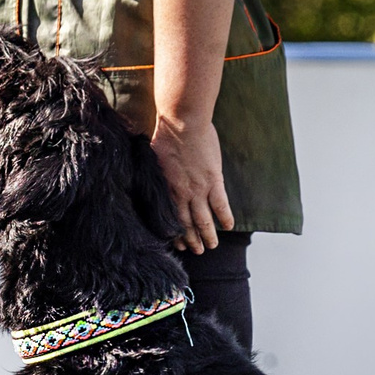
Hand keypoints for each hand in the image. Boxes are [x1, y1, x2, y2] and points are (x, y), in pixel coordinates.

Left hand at [149, 114, 232, 252]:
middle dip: (192, 240)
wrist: (182, 123)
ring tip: (212, 247)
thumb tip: (146, 179)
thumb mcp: (153, 158)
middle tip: (197, 252)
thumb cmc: (165, 135)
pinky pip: (221, 204)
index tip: (178, 243)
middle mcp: (182, 193)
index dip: (175, 233)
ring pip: (204, 219)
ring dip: (208, 235)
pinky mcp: (213, 180)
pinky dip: (225, 217)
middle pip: (188, 223)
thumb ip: (154, 173)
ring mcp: (199, 188)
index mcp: (166, 189)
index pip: (170, 218)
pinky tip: (228, 226)